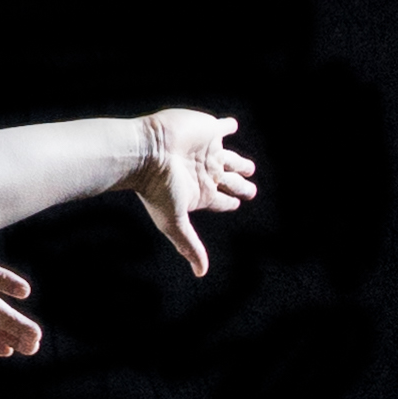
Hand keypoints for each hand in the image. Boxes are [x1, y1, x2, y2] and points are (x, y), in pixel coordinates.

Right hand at [128, 109, 257, 276]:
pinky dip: (228, 126)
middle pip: (229, 181)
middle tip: (250, 190)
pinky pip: (222, 127)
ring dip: (239, 163)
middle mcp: (205, 172)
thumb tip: (201, 273)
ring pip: (230, 158)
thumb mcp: (175, 221)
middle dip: (241, 186)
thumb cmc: (157, 188)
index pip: (221, 200)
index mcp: (201, 193)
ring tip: (249, 167)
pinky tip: (231, 125)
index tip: (236, 204)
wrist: (146, 151)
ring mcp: (207, 151)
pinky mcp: (207, 130)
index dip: (230, 203)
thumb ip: (190, 244)